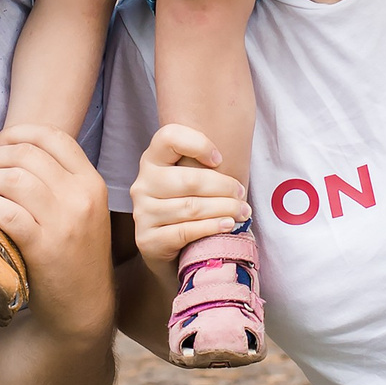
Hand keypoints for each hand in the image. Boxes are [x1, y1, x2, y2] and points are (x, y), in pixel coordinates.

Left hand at [0, 126, 114, 337]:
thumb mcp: (78, 210)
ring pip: (14, 179)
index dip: (16, 133)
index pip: (52, 136)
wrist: (84, 307)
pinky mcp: (44, 247)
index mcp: (91, 182)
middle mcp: (81, 196)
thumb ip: (50, 180)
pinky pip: (6, 212)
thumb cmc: (73, 255)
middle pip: (26, 154)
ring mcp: (64, 222)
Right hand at [129, 124, 250, 270]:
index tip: (219, 159)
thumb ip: (203, 165)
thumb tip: (238, 163)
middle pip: (189, 179)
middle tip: (242, 195)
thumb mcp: (189, 179)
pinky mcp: (147, 239)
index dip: (198, 143)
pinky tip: (227, 225)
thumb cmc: (185, 204)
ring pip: (191, 207)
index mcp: (152, 160)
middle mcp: (143, 184)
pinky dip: (211, 227)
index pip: (169, 137)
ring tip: (242, 212)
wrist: (164, 247)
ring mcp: (143, 212)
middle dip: (224, 187)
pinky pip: (185, 231)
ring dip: (224, 209)